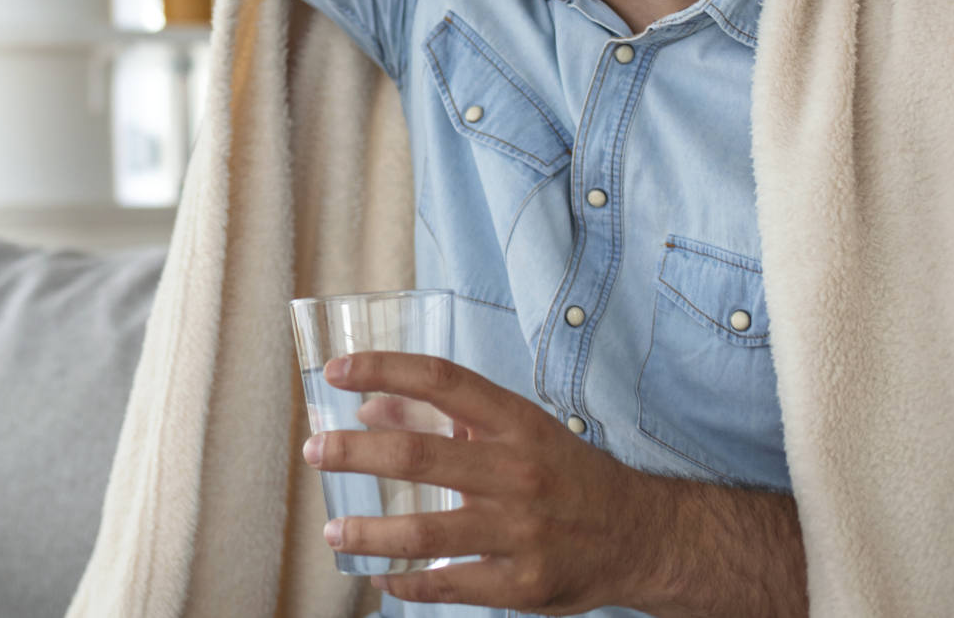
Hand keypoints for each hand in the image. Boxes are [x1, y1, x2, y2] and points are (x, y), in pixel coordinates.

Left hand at [302, 351, 658, 612]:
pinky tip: (378, 576)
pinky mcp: (523, 583)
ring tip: (333, 529)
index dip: (384, 369)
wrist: (637, 534)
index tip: (338, 371)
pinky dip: (404, 582)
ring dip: (369, 531)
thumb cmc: (564, 474)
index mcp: (516, 422)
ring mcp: (521, 530)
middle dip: (356, 453)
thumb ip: (446, 419)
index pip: (441, 381)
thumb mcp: (516, 431)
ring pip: (426, 532)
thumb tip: (369, 409)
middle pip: (420, 456)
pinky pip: (449, 584)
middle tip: (315, 451)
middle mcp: (517, 470)